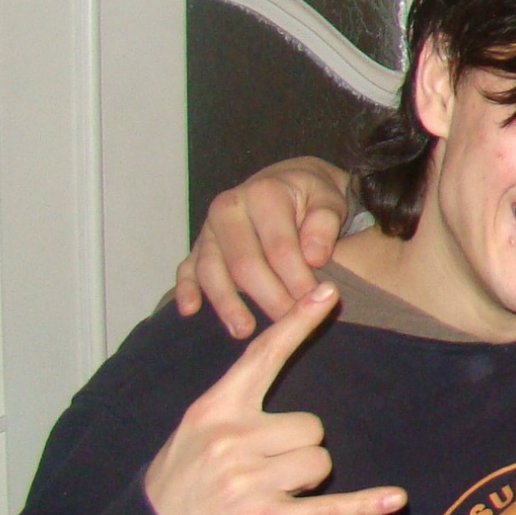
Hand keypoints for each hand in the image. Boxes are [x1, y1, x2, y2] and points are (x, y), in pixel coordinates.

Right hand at [142, 285, 405, 514]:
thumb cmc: (179, 483)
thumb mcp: (195, 432)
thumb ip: (237, 406)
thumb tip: (279, 363)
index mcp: (214, 410)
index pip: (262, 357)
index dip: (297, 323)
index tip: (327, 291)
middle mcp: (231, 440)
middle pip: (312, 427)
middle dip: (300, 450)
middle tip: (266, 474)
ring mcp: (247, 483)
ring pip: (320, 463)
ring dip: (306, 483)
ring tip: (268, 496)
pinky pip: (328, 510)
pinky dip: (364, 506)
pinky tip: (394, 498)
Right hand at [174, 157, 354, 337]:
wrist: (285, 184)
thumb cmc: (311, 198)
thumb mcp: (329, 201)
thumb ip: (325, 224)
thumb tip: (314, 257)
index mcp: (263, 194)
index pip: (280, 247)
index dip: (297, 279)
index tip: (313, 304)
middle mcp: (229, 209)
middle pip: (245, 263)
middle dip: (268, 297)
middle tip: (288, 325)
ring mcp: (209, 228)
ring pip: (212, 270)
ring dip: (226, 303)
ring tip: (244, 331)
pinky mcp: (198, 245)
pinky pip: (186, 268)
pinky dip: (186, 289)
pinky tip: (189, 311)